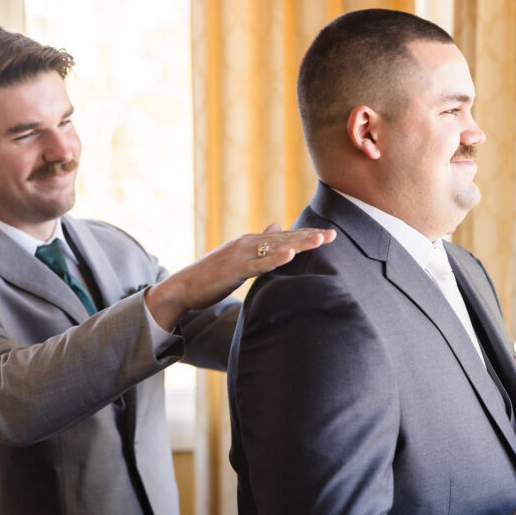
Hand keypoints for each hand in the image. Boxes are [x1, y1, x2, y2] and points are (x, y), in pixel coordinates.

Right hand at [145, 223, 335, 329]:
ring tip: (319, 240)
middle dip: (309, 237)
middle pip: (284, 239)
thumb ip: (258, 243)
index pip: (283, 237)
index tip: (327, 234)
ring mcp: (241, 255)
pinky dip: (275, 259)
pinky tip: (291, 255)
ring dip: (299, 243)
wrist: (182, 287)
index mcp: (249, 242)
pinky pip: (259, 264)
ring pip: (275, 248)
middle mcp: (247, 243)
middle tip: (333, 235)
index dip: (305, 235)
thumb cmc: (211, 276)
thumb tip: (276, 226)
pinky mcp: (234, 269)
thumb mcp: (238, 257)